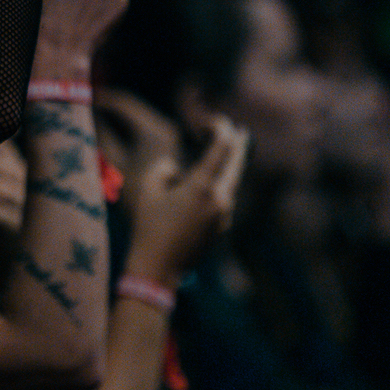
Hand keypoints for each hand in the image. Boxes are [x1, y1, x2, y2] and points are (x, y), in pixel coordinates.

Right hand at [107, 96, 247, 286]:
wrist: (159, 268)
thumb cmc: (149, 226)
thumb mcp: (147, 189)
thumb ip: (164, 169)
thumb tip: (177, 168)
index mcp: (202, 186)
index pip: (222, 147)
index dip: (221, 129)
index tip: (215, 121)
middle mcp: (220, 199)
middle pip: (237, 164)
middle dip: (239, 145)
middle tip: (242, 132)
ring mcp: (224, 215)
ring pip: (232, 183)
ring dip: (230, 168)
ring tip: (227, 157)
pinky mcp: (222, 228)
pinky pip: (224, 200)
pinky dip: (221, 187)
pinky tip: (210, 186)